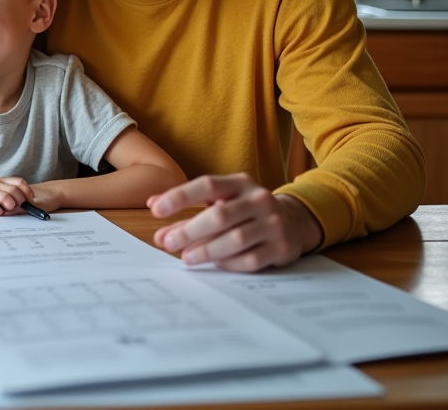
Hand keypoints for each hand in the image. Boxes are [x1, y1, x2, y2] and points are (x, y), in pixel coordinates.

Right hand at [0, 177, 34, 217]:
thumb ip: (11, 197)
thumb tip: (27, 207)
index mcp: (2, 182)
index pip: (19, 182)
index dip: (27, 191)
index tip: (30, 201)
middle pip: (15, 190)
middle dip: (19, 201)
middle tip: (15, 208)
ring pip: (5, 196)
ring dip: (10, 205)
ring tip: (6, 210)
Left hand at [147, 173, 322, 271]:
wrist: (295, 221)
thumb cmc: (246, 209)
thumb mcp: (222, 199)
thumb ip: (188, 203)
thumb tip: (152, 205)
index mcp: (240, 183)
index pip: (207, 185)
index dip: (180, 196)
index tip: (156, 210)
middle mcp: (259, 200)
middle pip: (219, 216)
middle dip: (190, 230)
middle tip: (168, 243)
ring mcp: (273, 224)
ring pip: (235, 239)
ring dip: (206, 250)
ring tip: (186, 258)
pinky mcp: (281, 248)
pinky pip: (250, 259)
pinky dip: (228, 263)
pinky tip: (215, 264)